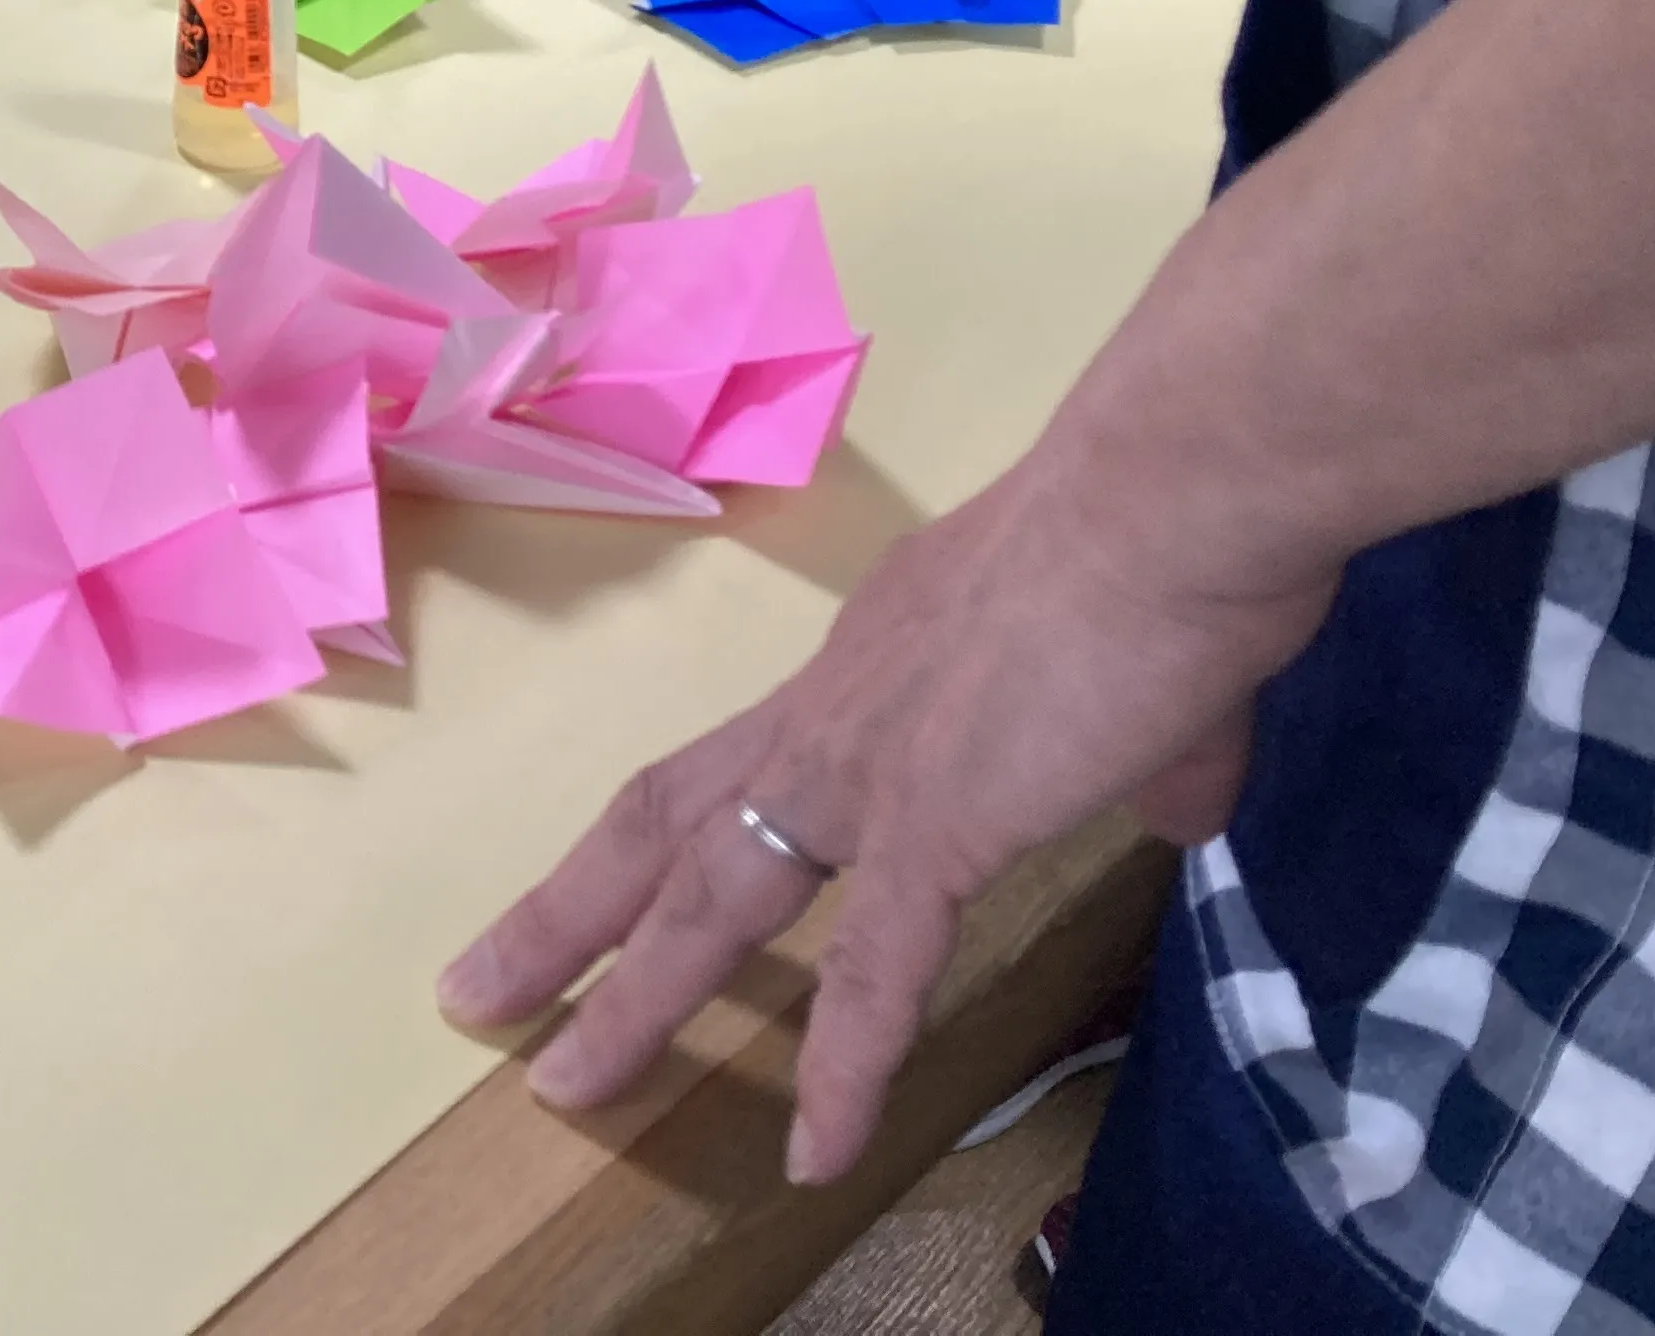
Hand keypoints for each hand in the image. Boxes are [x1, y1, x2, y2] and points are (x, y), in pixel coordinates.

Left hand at [434, 449, 1329, 1185]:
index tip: (619, 888)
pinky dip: (841, 1068)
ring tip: (562, 1088)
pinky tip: (816, 1154)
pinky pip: (874, 973)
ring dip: (634, 1002)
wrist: (1172, 500)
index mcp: (868, 667)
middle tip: (478, 989)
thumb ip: (1143, 752)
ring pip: (708, 902)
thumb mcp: (1140, 673)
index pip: (743, 762)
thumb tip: (1176, 796)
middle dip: (566, 915)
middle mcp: (832, 714)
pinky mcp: (938, 826)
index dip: (676, 834)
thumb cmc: (1165, 556)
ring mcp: (867, 773)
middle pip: (663, 825)